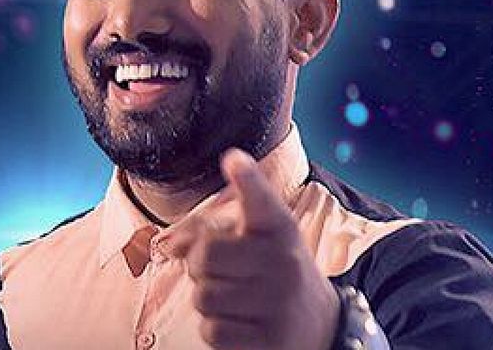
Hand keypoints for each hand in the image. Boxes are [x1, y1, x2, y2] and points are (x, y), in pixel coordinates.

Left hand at [165, 148, 339, 349]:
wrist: (322, 325)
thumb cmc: (274, 271)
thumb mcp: (258, 240)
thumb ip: (212, 229)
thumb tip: (170, 243)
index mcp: (280, 229)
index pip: (262, 201)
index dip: (247, 179)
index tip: (234, 159)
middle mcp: (284, 263)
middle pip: (207, 256)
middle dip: (199, 265)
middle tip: (218, 270)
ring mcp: (279, 304)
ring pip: (204, 298)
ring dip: (207, 300)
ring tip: (232, 298)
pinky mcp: (270, 342)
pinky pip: (212, 332)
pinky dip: (216, 329)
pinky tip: (238, 323)